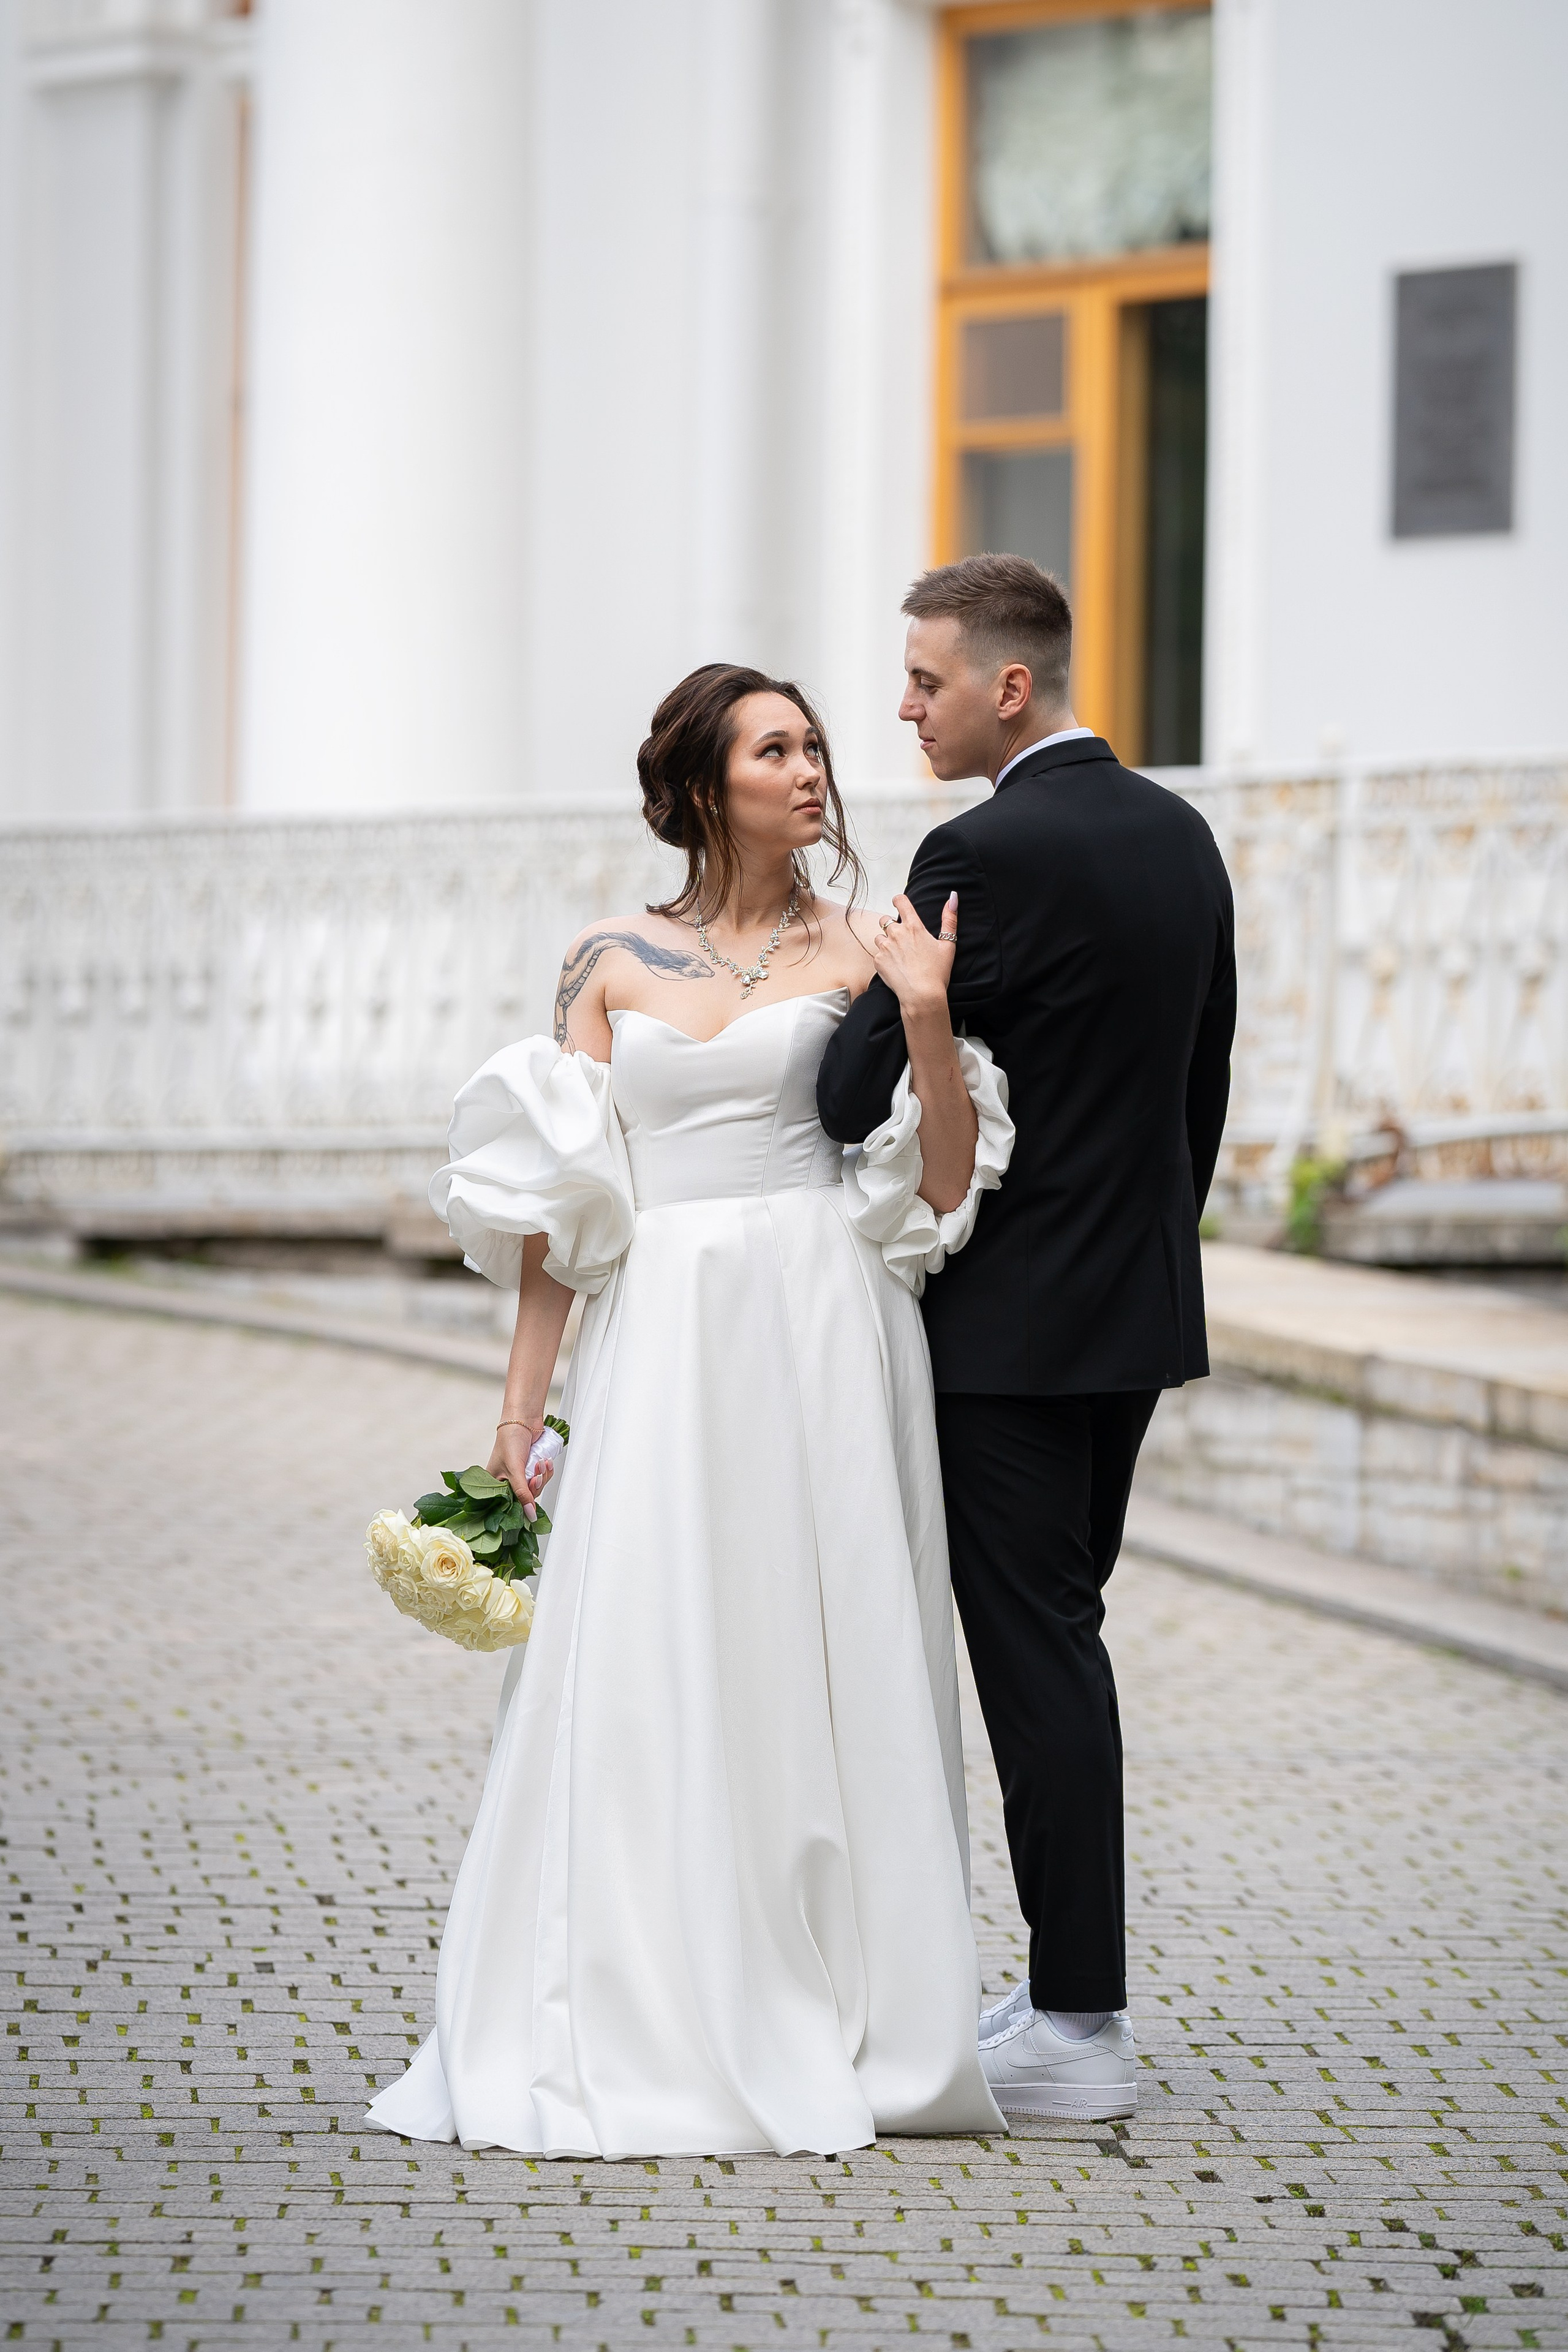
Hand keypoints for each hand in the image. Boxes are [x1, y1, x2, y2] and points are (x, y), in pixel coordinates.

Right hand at [487, 1418, 554, 1519]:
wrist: (524, 1419)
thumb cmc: (510, 1440)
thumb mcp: (515, 1469)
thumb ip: (522, 1493)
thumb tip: (529, 1514)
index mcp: (494, 1483)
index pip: (509, 1503)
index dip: (522, 1503)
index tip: (530, 1497)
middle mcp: (506, 1480)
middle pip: (526, 1497)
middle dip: (535, 1485)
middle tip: (536, 1475)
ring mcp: (520, 1474)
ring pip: (536, 1487)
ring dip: (543, 1476)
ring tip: (541, 1463)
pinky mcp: (531, 1468)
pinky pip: (542, 1478)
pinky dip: (546, 1471)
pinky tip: (545, 1461)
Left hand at [869, 892, 957, 1018]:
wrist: (921, 995)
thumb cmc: (936, 972)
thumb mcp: (948, 944)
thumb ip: (949, 919)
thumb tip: (953, 898)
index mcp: (913, 927)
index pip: (900, 902)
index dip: (898, 900)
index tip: (899, 903)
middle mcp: (896, 933)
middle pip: (885, 919)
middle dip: (891, 925)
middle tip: (902, 939)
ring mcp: (885, 947)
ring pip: (879, 936)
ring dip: (885, 941)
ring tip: (898, 955)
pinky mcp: (878, 961)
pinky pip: (877, 954)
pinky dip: (883, 958)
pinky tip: (895, 967)